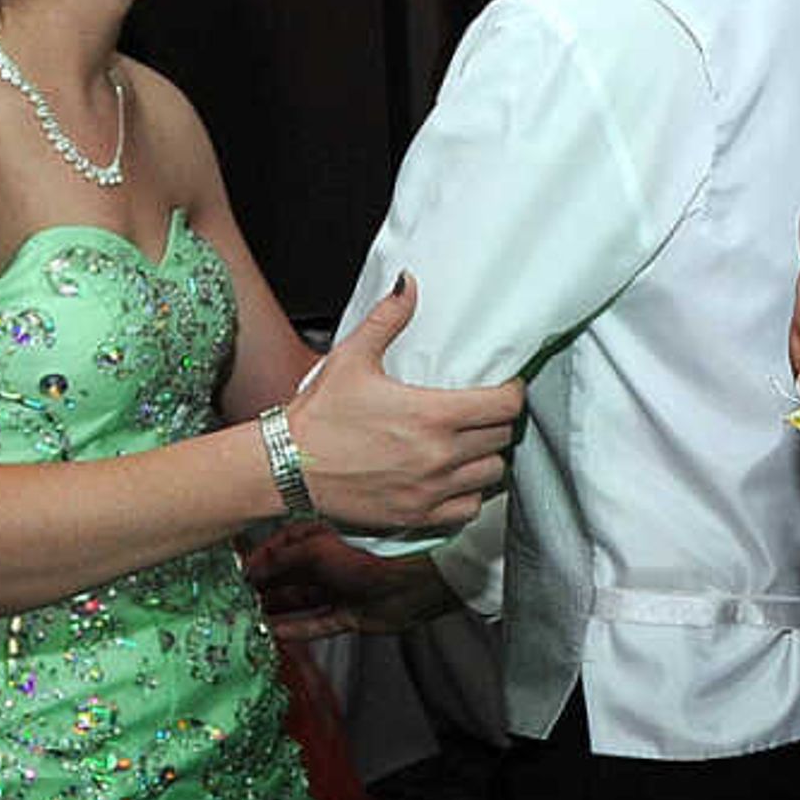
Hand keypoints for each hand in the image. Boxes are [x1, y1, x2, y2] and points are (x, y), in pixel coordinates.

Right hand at [246, 520, 458, 634]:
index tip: (235, 576)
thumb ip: (279, 559)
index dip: (257, 562)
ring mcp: (337, 590)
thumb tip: (250, 569)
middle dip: (261, 588)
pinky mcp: (347, 615)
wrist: (410, 585)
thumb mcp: (315, 551)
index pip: (278, 549)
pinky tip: (272, 634)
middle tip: (233, 601)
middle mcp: (327, 564)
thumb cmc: (366, 558)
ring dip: (273, 610)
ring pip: (296, 601)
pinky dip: (293, 629)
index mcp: (319, 540)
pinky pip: (313, 623)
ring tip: (245, 620)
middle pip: (285, 578)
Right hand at [282, 277, 524, 536]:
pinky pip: (469, 509)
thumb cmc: (318, 416)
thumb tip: (408, 284)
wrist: (287, 467)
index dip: (512, 393)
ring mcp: (431, 489)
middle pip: (501, 438)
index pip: (504, 406)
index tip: (505, 388)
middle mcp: (439, 455)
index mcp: (431, 415)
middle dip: (498, 422)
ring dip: (487, 457)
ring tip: (473, 445)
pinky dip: (470, 493)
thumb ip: (387, 319)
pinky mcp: (420, 515)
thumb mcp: (352, 358)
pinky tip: (456, 478)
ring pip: (492, 474)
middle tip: (485, 413)